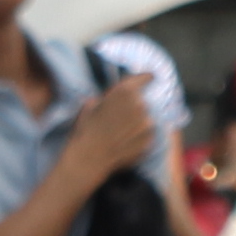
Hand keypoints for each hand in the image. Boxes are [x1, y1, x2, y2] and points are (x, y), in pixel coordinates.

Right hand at [71, 71, 162, 185]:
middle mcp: (140, 104)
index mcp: (125, 91)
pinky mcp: (150, 140)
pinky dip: (141, 135)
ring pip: (147, 118)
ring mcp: (147, 124)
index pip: (144, 77)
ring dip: (139, 121)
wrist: (89, 158)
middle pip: (144, 100)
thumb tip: (112, 98)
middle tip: (122, 117)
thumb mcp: (90, 104)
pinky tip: (127, 141)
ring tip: (123, 132)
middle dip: (136, 106)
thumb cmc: (85, 129)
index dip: (146, 78)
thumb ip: (107, 97)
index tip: (150, 77)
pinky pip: (148, 134)